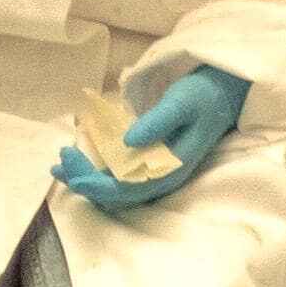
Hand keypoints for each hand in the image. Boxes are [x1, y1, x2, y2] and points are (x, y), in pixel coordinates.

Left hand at [56, 65, 252, 211]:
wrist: (225, 92)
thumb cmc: (203, 95)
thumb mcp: (182, 102)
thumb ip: (158, 122)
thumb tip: (126, 142)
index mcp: (172, 168)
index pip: (128, 189)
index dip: (96, 185)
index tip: (70, 170)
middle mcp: (164, 177)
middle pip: (118, 194)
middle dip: (85, 181)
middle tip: (60, 159)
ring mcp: (158, 172)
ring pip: (116, 189)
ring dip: (88, 179)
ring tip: (62, 162)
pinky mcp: (152, 164)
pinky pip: (120, 178)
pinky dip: (98, 171)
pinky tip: (82, 157)